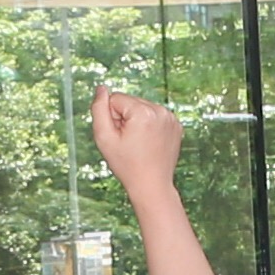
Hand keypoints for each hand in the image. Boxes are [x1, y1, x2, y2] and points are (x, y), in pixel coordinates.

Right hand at [90, 83, 184, 204]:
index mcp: (143, 112)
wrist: (151, 185)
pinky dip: (149, 126)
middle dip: (125, 118)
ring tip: (139, 143)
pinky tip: (149, 143)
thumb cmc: (126, 164)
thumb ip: (98, 109)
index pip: (115, 99)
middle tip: (129, 142)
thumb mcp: (104, 137)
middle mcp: (160, 110)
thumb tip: (101, 89)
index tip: (120, 137)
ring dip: (136, 122)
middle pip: (130, 102)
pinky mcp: (176, 125)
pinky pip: (155, 116)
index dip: (112, 118)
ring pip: (142, 108)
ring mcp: (171, 118)